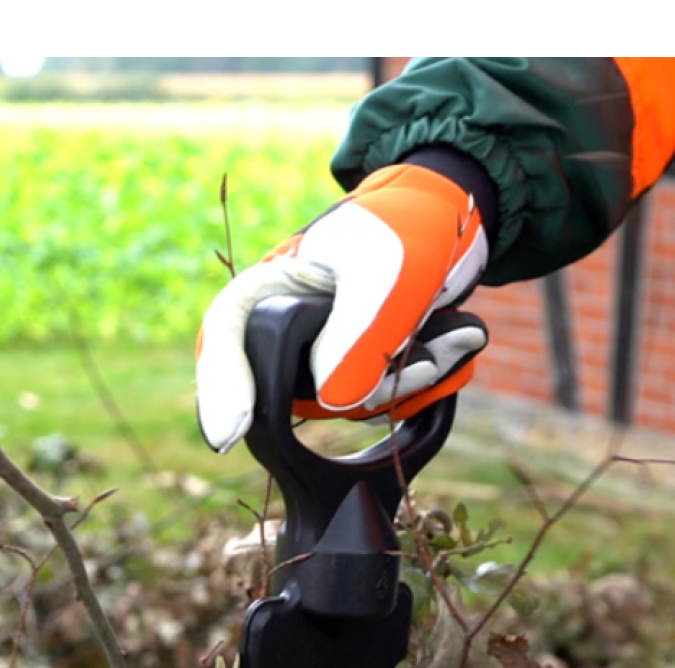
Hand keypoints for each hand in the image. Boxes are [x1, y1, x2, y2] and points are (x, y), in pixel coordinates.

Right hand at [195, 163, 489, 453]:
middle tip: (424, 359)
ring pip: (349, 401)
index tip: (229, 435)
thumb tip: (331, 400)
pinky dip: (423, 378)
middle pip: (299, 388)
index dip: (221, 386)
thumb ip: (358, 334)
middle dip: (365, 384)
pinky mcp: (362, 372)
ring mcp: (326, 356)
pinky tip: (452, 341)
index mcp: (270, 289)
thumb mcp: (385, 271)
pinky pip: (384, 400)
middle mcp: (290, 331)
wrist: (453, 223)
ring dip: (406, 379)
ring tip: (447, 334)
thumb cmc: (405, 228)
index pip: (226, 337)